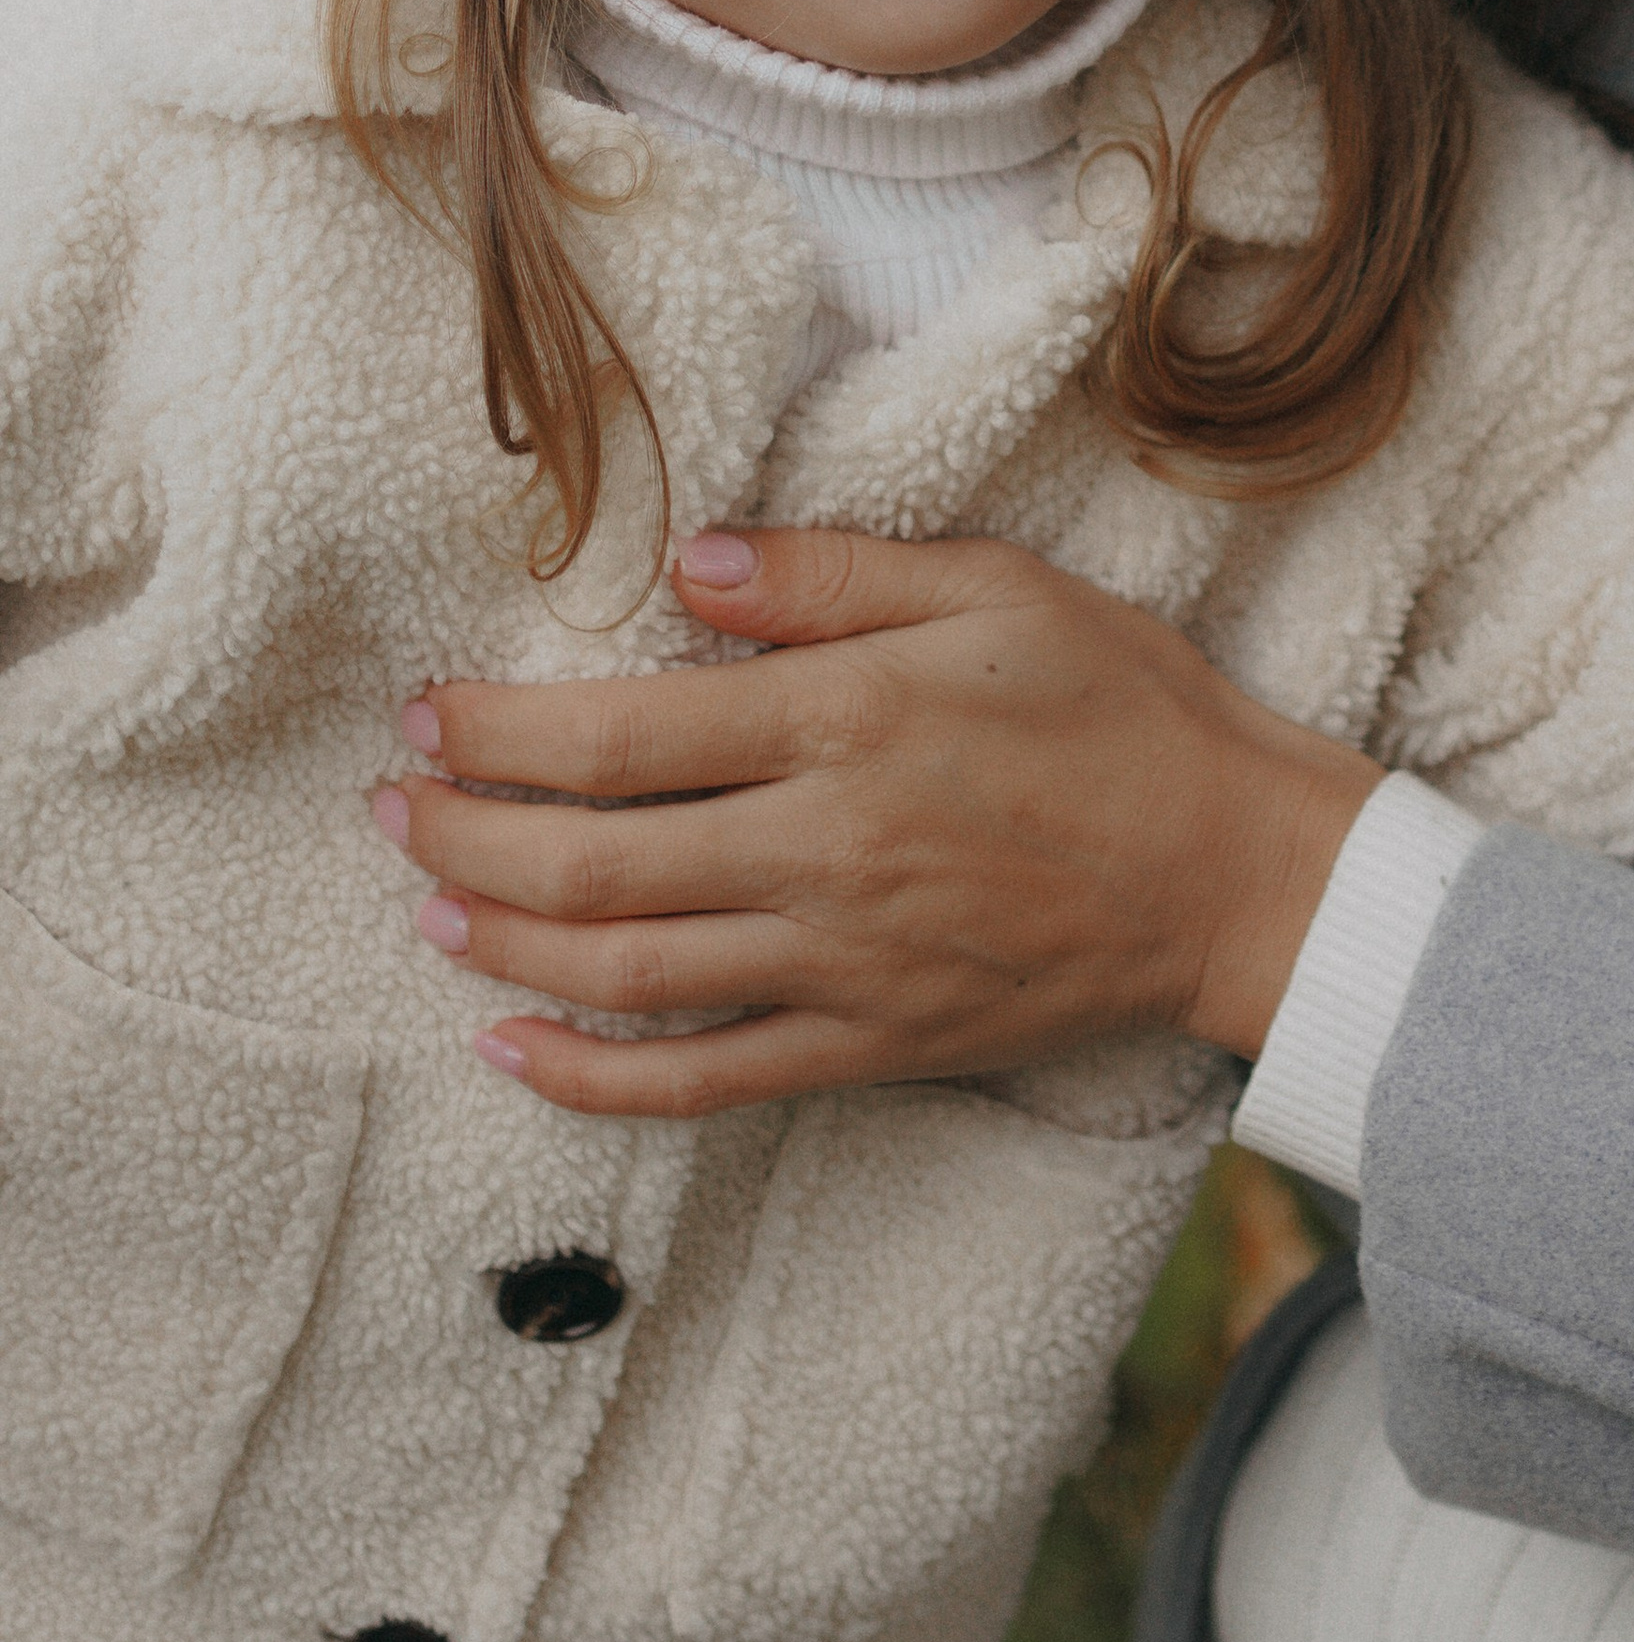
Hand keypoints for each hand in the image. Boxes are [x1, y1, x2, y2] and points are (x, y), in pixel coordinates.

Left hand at [373, 531, 1378, 1115]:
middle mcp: (825, 848)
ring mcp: (841, 960)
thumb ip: (831, 572)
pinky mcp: (869, 1043)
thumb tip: (685, 561)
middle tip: (391, 810)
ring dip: (500, 946)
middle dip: (461, 838)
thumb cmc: (1123, 706)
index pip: (621, 732)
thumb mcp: (994, 586)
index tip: (426, 713)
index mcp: (847, 720)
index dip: (499, 729)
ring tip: (429, 909)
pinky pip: (701, 1080)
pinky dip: (591, 1078)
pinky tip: (515, 1049)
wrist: (1236, 868)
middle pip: (589, 861)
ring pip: (622, 972)